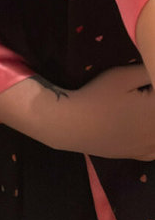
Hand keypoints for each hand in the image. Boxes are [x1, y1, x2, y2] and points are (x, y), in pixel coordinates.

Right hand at [0, 64, 154, 160]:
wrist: (72, 123)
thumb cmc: (97, 97)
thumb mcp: (122, 76)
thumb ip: (146, 71)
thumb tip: (154, 65)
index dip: (153, 84)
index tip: (145, 80)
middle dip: (152, 100)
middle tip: (143, 90)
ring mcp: (146, 146)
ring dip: (152, 120)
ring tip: (142, 108)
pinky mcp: (135, 155)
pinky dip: (153, 140)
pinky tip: (145, 131)